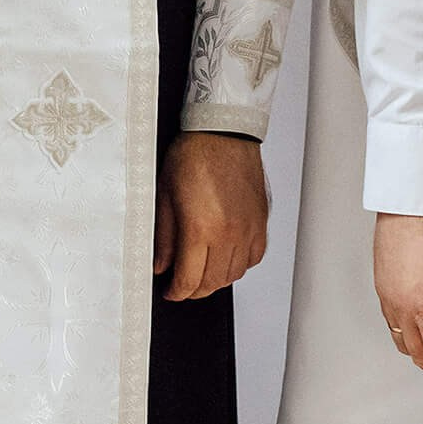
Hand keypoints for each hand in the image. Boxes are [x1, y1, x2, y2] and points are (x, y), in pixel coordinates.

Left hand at [154, 132, 269, 300]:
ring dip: (216, 279)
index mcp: (200, 228)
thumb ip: (163, 236)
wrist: (223, 130)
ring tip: (202, 271)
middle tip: (182, 285)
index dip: (176, 292)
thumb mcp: (164, 195)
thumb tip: (162, 264)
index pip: (189, 280)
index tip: (171, 291)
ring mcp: (248, 228)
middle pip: (213, 283)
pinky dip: (239, 264)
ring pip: (234, 274)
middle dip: (194, 290)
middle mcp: (228, 233)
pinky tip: (226, 256)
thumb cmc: (194, 154)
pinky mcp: (260, 221)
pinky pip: (253, 258)